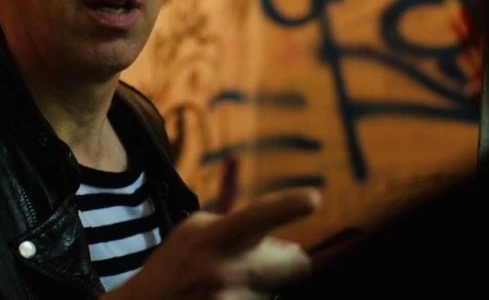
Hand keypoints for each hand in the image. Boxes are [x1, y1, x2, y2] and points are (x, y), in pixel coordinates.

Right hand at [103, 188, 320, 299]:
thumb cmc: (175, 265)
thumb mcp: (195, 229)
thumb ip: (235, 218)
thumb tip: (282, 222)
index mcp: (217, 238)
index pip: (258, 216)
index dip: (287, 207)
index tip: (313, 198)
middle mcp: (230, 272)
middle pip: (298, 263)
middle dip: (289, 260)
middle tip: (264, 259)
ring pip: (280, 287)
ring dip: (263, 283)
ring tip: (228, 284)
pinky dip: (251, 297)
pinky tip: (223, 296)